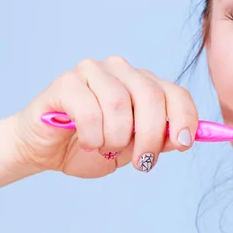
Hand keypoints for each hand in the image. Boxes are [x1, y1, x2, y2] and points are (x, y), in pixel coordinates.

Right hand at [13, 56, 197, 176]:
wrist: (47, 152)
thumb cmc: (93, 145)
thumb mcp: (133, 149)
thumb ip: (159, 140)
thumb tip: (184, 138)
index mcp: (144, 83)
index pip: (175, 93)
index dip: (185, 118)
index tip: (184, 143)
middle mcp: (122, 70)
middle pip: (151, 96)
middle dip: (150, 136)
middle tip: (143, 162)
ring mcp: (93, 71)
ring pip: (119, 104)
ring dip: (115, 138)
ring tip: (105, 148)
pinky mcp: (67, 82)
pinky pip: (89, 111)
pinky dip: (92, 135)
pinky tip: (88, 141)